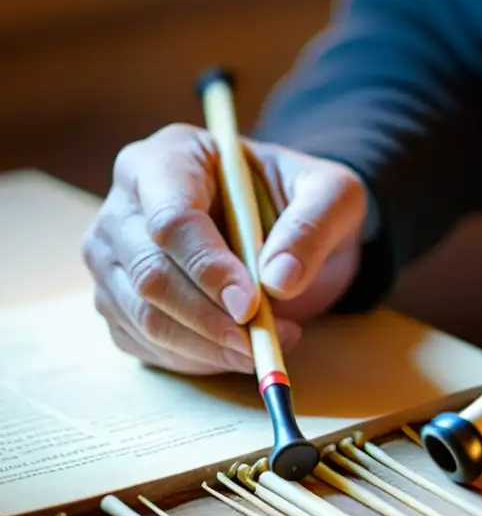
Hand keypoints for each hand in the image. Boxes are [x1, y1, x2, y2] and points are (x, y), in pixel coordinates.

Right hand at [83, 123, 367, 374]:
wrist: (289, 226)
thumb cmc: (303, 199)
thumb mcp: (333, 195)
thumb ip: (313, 226)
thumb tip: (278, 280)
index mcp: (172, 157)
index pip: (171, 218)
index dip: (208, 266)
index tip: (251, 304)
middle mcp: (127, 202)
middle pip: (149, 272)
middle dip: (209, 318)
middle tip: (263, 340)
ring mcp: (114, 254)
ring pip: (142, 315)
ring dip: (206, 345)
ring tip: (264, 344)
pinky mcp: (117, 299)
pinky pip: (142, 342)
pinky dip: (194, 358)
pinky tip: (237, 350)